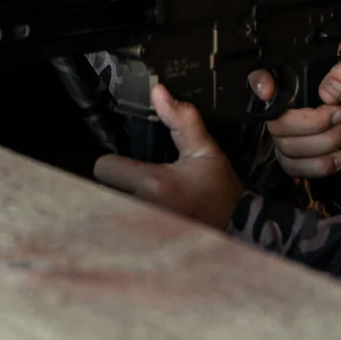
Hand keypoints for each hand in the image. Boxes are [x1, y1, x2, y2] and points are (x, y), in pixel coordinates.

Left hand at [93, 85, 243, 230]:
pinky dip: (126, 228)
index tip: (126, 166)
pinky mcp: (144, 248)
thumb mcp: (204, 150)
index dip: (114, 163)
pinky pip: (120, 234)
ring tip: (141, 204)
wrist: (238, 229)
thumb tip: (159, 91)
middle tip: (135, 186)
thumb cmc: (218, 191)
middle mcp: (143, 210)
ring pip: (110, 211)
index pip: (104, 168)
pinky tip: (144, 223)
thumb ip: (182, 119)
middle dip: (116, 187)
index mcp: (154, 184)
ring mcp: (143, 233)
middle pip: (102, 192)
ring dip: (119, 207)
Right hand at [249, 59, 340, 179]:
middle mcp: (284, 108)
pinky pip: (295, 168)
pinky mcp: (294, 159)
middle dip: (312, 124)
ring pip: (287, 148)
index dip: (258, 83)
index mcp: (295, 80)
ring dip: (323, 144)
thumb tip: (327, 93)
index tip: (268, 92)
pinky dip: (321, 165)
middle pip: (277, 123)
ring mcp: (286, 136)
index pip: (261, 76)